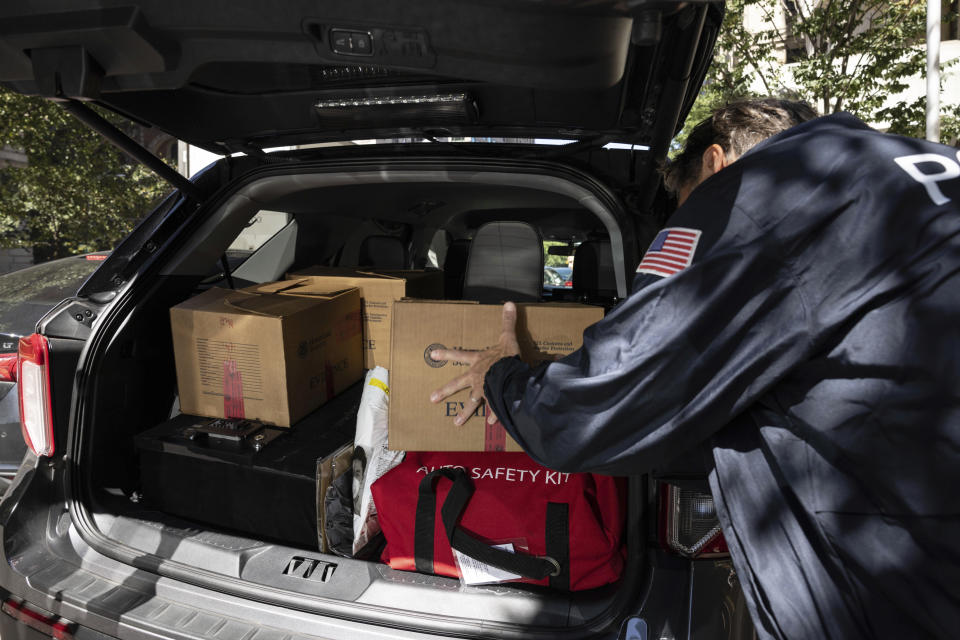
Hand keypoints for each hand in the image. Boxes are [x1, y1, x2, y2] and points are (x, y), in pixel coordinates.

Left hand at [429, 302, 519, 425]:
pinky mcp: (494, 401)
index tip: (432, 356)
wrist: (511, 375)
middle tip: (432, 399)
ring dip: (464, 413)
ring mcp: (484, 390)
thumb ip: (507, 322)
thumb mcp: (507, 336)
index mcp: (478, 361)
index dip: (446, 354)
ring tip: (456, 423)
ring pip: (471, 402)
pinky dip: (494, 416)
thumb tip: (509, 303)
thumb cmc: (506, 356)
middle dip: (444, 391)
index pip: (459, 355)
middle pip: (458, 384)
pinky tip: (491, 423)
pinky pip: (493, 410)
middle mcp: (476, 377)